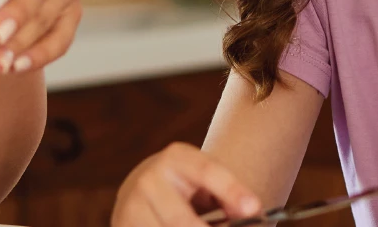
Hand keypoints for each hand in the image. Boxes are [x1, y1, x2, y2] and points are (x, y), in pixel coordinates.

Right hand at [112, 142, 264, 226]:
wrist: (144, 188)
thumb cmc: (188, 188)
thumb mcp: (208, 183)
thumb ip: (228, 197)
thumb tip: (250, 215)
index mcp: (176, 158)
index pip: (207, 172)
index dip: (232, 191)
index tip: (254, 209)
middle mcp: (149, 179)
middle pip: (181, 220)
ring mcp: (131, 206)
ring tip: (208, 225)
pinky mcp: (123, 225)